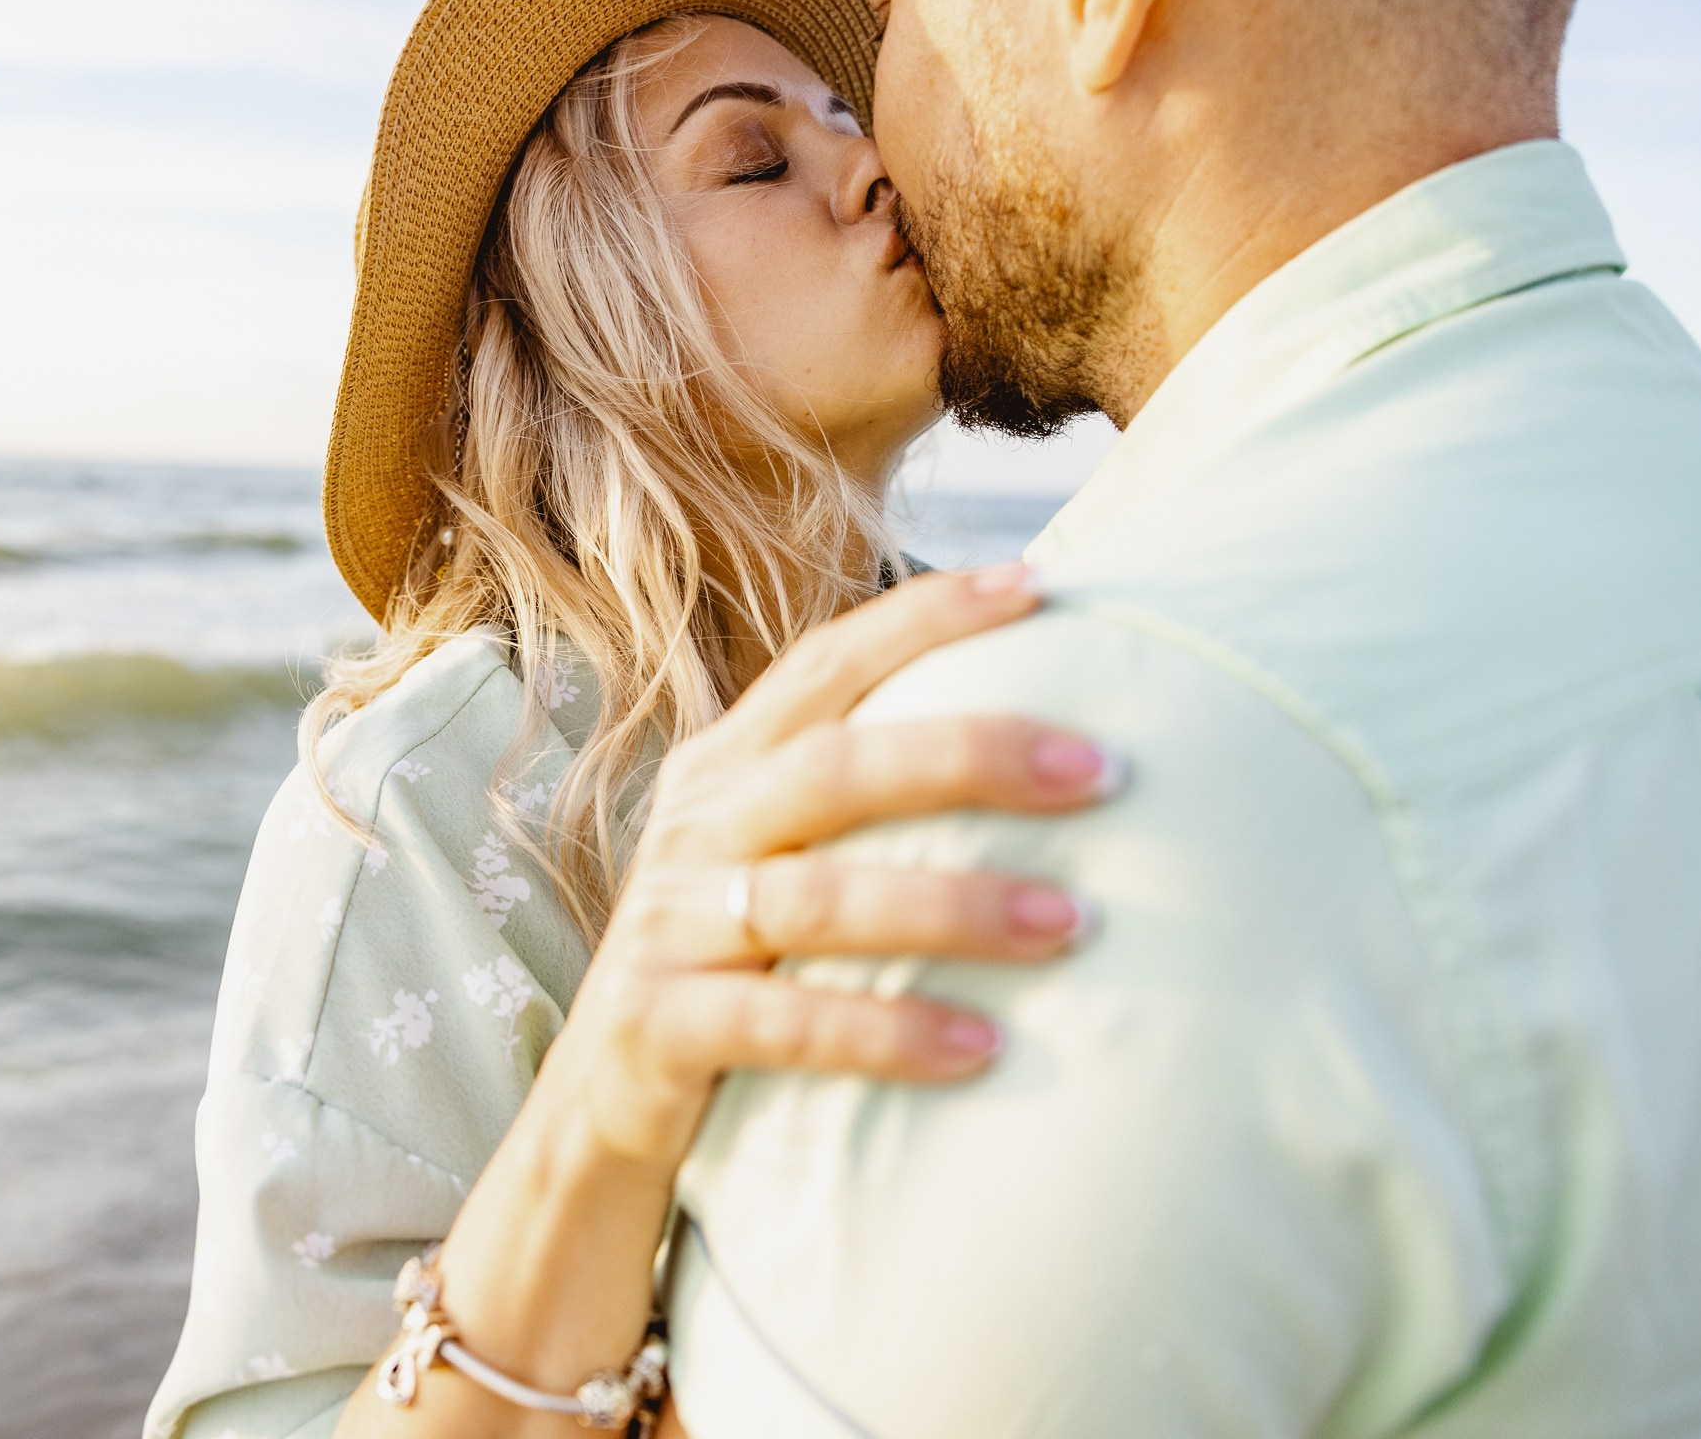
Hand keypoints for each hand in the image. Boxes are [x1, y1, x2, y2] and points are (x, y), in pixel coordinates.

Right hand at [353, 565, 1119, 1436]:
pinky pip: (780, 1025)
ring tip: (1072, 924)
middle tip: (1104, 773)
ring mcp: (665, 928)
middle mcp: (691, 830)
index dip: (924, 617)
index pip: (824, 665)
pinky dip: (887, 1034)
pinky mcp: (654, 1028)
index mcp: (724, 769)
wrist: (596, 1112)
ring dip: (954, 905)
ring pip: (815, 898)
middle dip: (972, 756)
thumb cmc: (733, 971)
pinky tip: (983, 1047)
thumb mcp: (774, 866)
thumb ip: (864, 804)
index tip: (1041, 588)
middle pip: (832, 767)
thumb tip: (1050, 742)